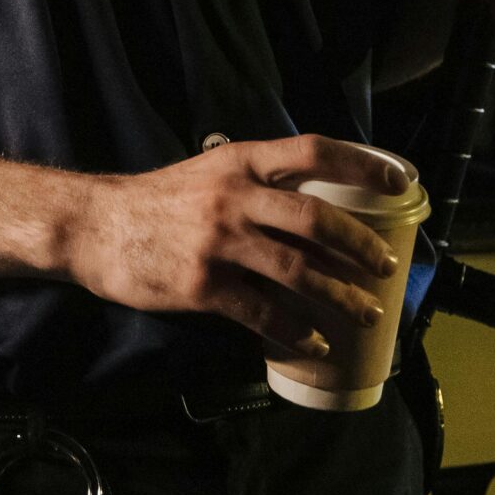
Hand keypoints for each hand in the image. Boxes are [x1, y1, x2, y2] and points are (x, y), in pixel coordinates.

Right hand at [65, 135, 410, 358]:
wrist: (94, 226)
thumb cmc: (156, 202)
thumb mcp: (208, 174)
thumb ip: (255, 183)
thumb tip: (313, 210)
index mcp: (239, 162)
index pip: (313, 152)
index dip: (361, 164)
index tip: (400, 182)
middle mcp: (233, 197)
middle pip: (316, 219)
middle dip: (361, 246)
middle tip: (384, 268)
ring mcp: (218, 242)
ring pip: (298, 271)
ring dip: (340, 296)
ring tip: (365, 312)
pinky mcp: (203, 285)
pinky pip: (263, 313)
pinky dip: (296, 331)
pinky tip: (314, 342)